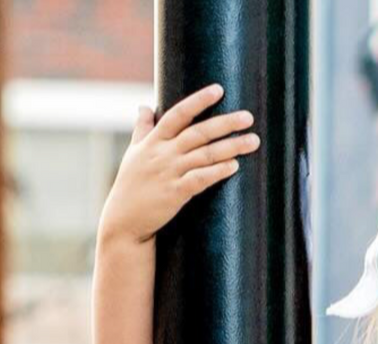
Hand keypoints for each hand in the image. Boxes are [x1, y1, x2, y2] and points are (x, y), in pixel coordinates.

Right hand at [97, 82, 260, 245]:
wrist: (124, 220)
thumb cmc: (131, 186)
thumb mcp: (134, 153)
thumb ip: (142, 129)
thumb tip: (143, 106)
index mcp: (154, 140)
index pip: (178, 113)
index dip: (199, 100)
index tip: (218, 89)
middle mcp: (163, 153)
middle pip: (198, 132)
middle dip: (225, 123)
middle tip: (248, 116)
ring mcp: (169, 172)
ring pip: (204, 155)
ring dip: (230, 147)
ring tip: (252, 141)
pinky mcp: (175, 193)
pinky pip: (200, 179)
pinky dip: (217, 171)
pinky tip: (234, 166)